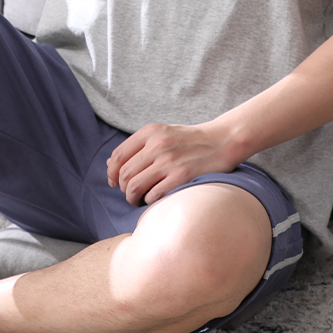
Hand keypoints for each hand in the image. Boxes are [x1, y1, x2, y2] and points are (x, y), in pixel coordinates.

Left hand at [106, 121, 240, 206]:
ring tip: (139, 200)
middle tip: (131, 193)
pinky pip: (153, 195)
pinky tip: (155, 198)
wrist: (221, 141)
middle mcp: (157, 145)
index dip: (111, 173)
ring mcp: (169, 161)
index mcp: (151, 132)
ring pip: (135, 186)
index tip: (114, 182)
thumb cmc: (189, 140)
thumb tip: (111, 164)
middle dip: (123, 188)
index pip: (118, 156)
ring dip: (133, 198)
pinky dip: (149, 201)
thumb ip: (138, 147)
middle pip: (125, 174)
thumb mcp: (162, 134)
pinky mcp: (181, 177)